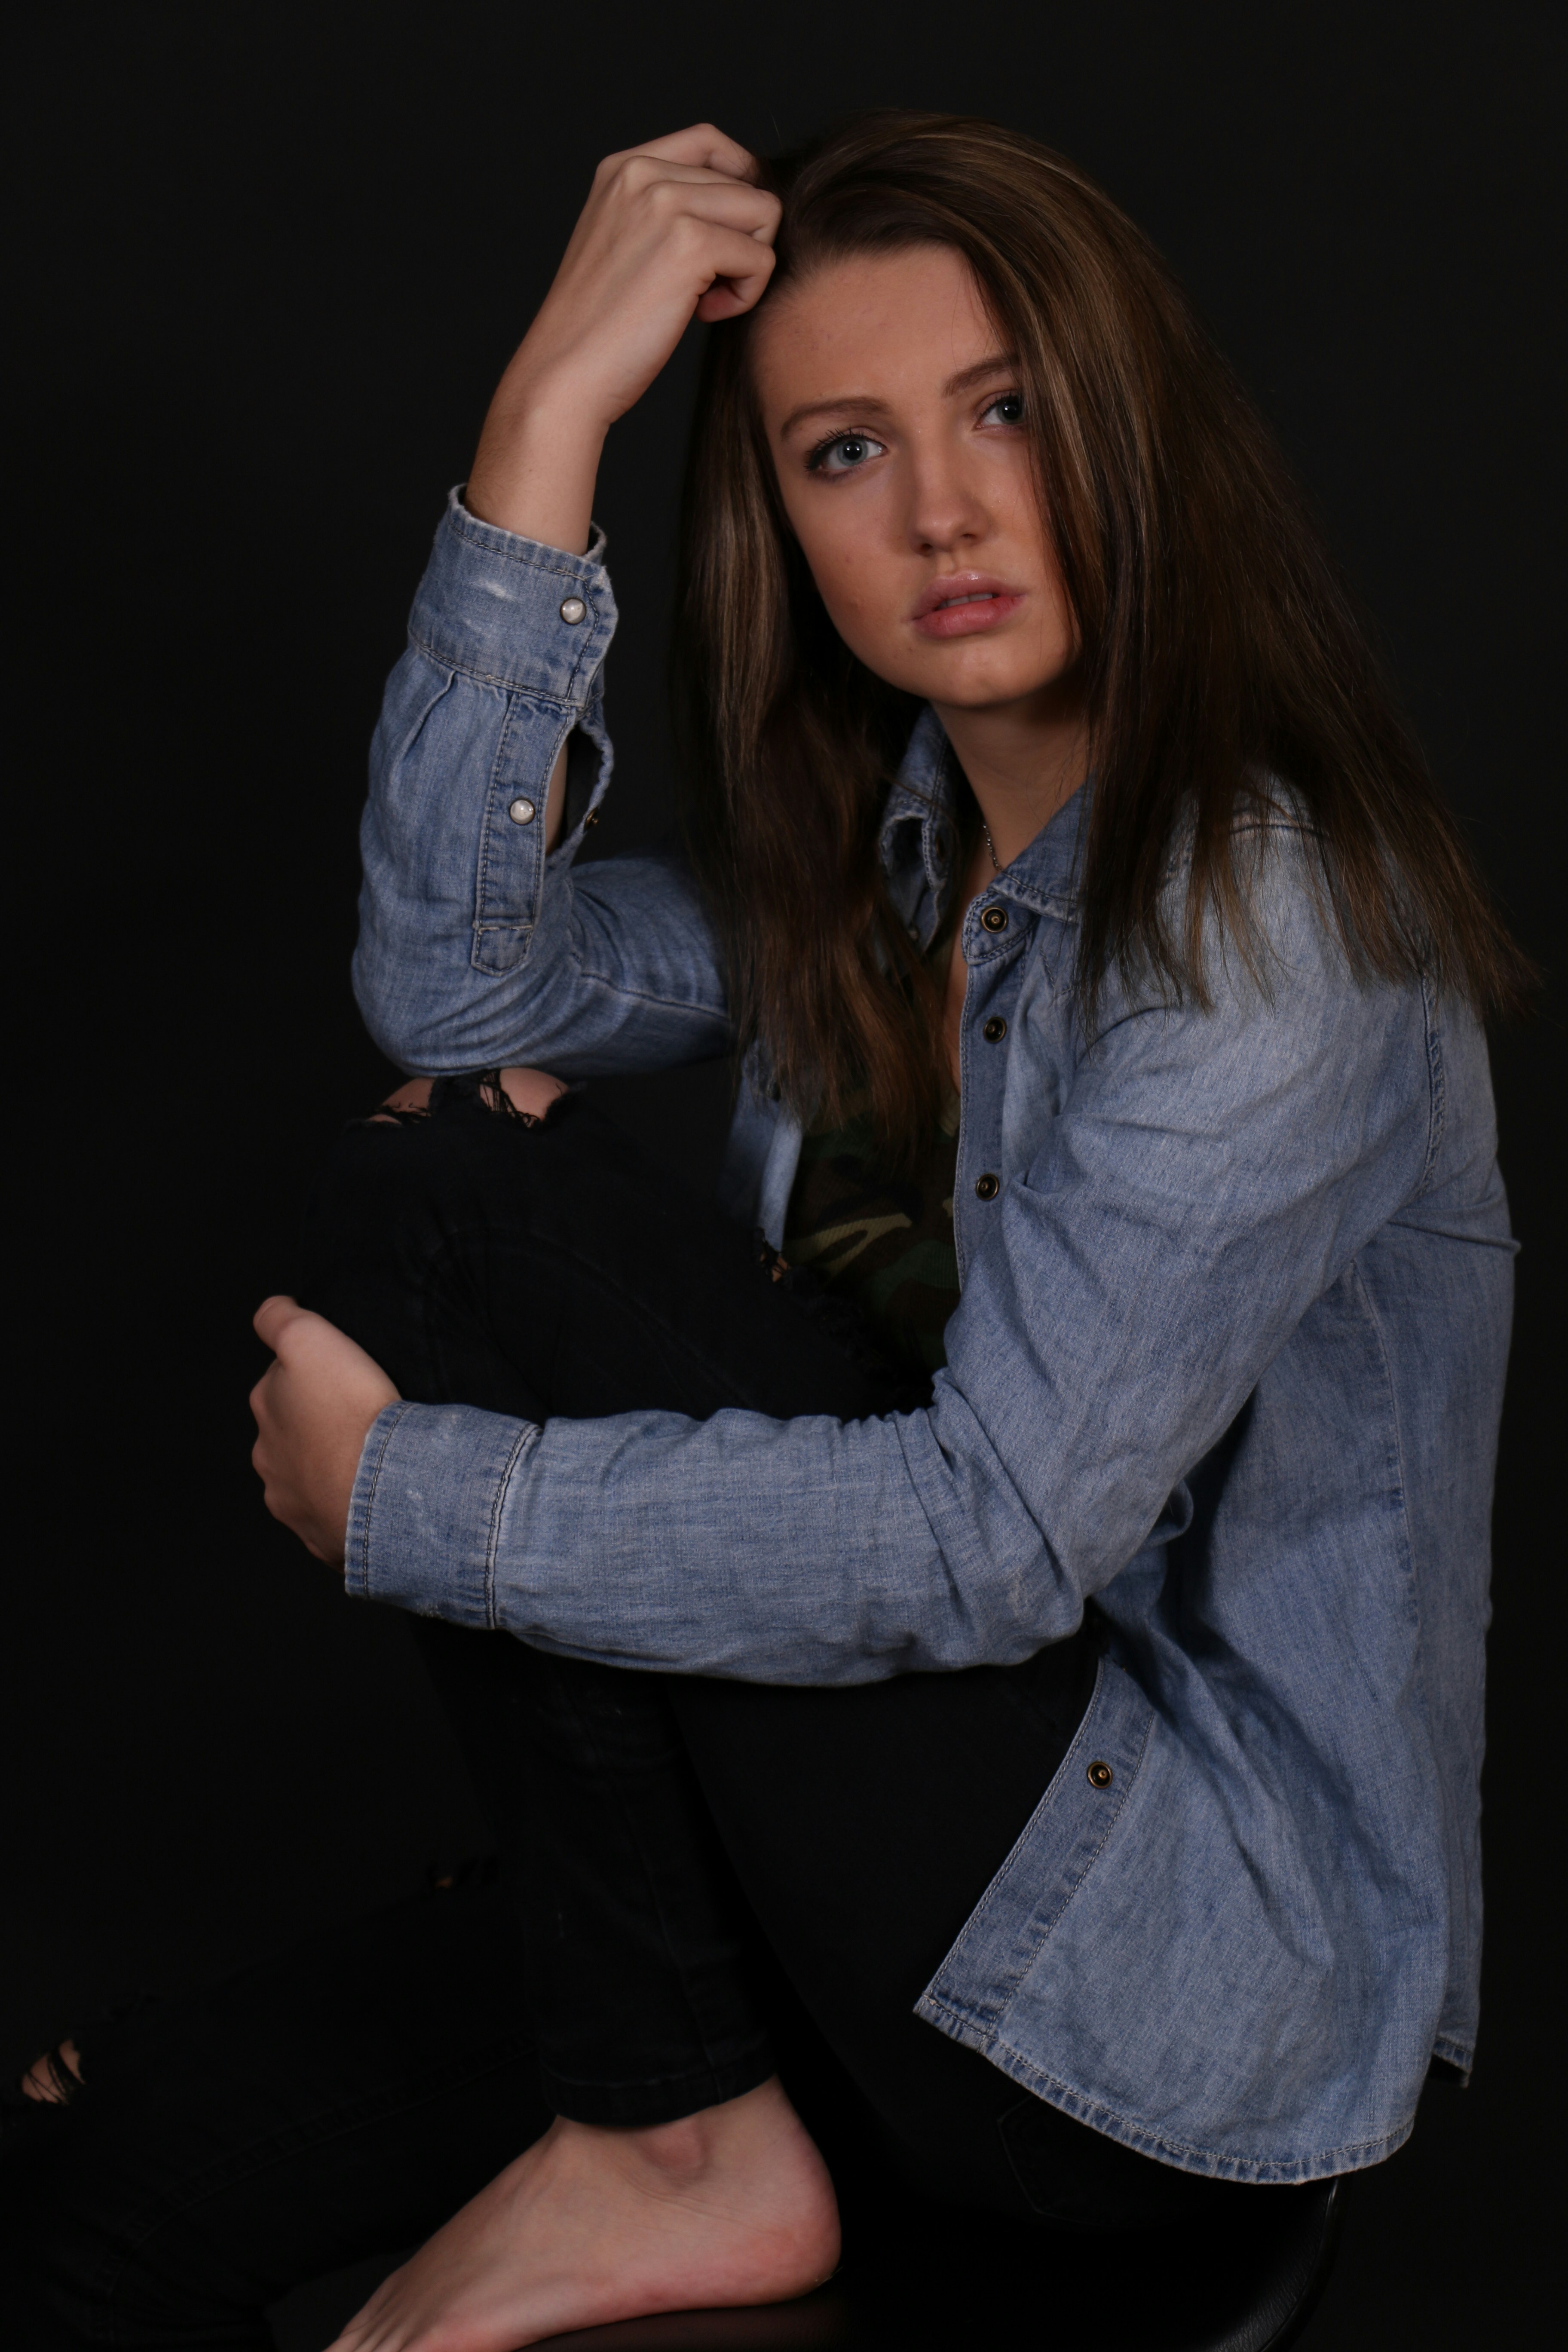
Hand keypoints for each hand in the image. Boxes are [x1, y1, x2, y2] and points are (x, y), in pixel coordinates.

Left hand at [249, 1297, 398, 1566]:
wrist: (383, 1488)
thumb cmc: (349, 1410)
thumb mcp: (307, 1338)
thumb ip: (278, 1318)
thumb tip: (271, 1309)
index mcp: (266, 1413)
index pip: (281, 1383)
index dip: (311, 1374)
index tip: (340, 1375)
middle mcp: (269, 1462)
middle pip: (292, 1435)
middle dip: (316, 1427)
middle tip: (359, 1418)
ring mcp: (294, 1506)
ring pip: (310, 1481)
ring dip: (330, 1470)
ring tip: (369, 1460)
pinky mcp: (323, 1541)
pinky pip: (334, 1520)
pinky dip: (347, 1508)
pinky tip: (372, 1498)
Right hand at [466, 123, 779, 551]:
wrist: (565, 374)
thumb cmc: (600, 327)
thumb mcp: (625, 244)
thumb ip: (669, 211)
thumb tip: (746, 204)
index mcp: (623, 167)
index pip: (711, 142)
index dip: (740, 183)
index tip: (732, 235)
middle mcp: (643, 173)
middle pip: (746, 181)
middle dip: (742, 238)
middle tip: (707, 288)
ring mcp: (665, 203)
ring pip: (763, 213)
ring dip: (749, 264)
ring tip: (707, 300)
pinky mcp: (689, 244)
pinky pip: (761, 258)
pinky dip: (747, 295)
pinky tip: (705, 315)